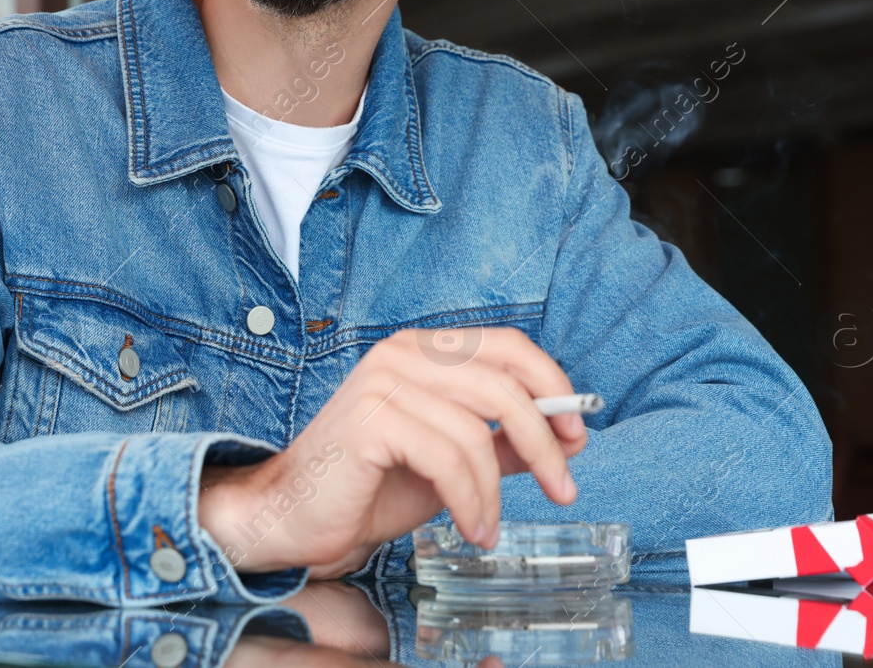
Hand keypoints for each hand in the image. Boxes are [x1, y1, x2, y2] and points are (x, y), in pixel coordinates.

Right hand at [199, 327, 586, 573]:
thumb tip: (566, 437)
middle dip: (545, 443)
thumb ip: (500, 442)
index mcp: (423, 349)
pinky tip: (471, 527)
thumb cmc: (369, 486)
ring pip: (478, 431)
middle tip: (564, 488)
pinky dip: (471, 501)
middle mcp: (402, 352)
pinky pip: (447, 459)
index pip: (508, 346)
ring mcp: (382, 381)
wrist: (295, 516)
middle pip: (503, 386)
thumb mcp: (451, 461)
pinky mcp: (370, 420)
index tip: (577, 435)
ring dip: (497, 491)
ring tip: (490, 527)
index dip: (553, 386)